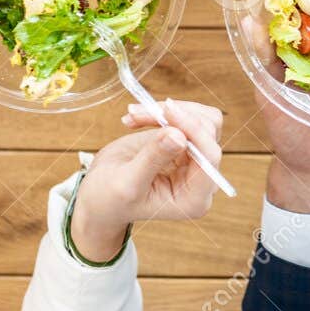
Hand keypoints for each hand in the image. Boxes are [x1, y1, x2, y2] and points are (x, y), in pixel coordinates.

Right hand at [71, 100, 225, 260]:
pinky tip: (138, 117)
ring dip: (169, 110)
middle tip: (138, 112)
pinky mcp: (185, 143)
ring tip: (134, 114)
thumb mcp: (127, 183)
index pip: (209, 156)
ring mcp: (195, 159)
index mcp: (193, 199)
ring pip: (202, 118)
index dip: (193, 129)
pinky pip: (186, 116)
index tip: (167, 111)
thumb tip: (179, 135)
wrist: (100, 196)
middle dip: (174, 116)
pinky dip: (162, 111)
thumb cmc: (111, 199)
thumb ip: (153, 159)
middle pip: (208, 132)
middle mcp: (201, 179)